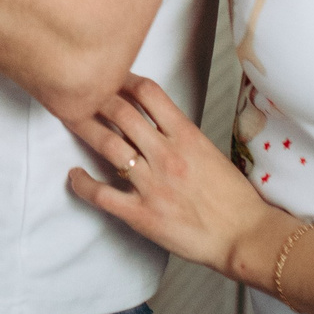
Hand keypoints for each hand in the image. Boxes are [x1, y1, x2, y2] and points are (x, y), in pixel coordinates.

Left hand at [64, 75, 296, 285]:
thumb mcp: (208, 151)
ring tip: (71, 121)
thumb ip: (179, 134)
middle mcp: (166, 155)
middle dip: (97, 97)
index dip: (125, 79)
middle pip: (121, 112)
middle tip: (82, 93)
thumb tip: (153, 119)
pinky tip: (75, 176)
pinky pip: (102, 194)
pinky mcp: (141, 213)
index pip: (148, 92)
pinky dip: (82, 183)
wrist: (243, 236)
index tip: (112, 77)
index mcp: (187, 136)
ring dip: (84, 129)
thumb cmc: (231, 197)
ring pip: (108, 144)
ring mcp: (152, 184)